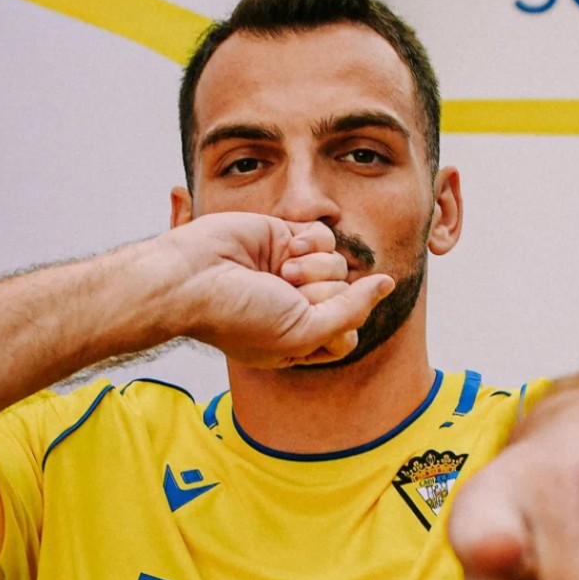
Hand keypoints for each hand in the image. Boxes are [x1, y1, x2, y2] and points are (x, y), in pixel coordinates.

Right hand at [162, 213, 393, 366]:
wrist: (191, 278)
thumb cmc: (238, 317)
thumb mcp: (302, 334)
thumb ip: (350, 311)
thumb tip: (387, 284)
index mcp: (296, 342)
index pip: (346, 335)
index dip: (337, 326)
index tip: (305, 325)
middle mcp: (295, 308)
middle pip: (345, 298)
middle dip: (319, 294)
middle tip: (283, 295)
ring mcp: (290, 273)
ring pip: (338, 266)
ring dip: (312, 268)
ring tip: (279, 271)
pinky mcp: (284, 239)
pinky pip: (325, 237)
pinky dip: (309, 242)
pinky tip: (285, 247)